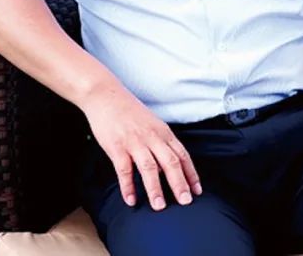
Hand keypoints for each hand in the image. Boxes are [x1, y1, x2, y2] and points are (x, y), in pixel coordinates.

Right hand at [82, 88, 202, 210]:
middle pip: (170, 162)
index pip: (182, 155)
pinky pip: (124, 170)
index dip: (191, 173)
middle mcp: (151, 137)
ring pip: (149, 167)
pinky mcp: (116, 146)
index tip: (197, 190)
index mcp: (162, 132)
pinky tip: (131, 200)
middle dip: (179, 183)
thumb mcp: (152, 123)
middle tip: (185, 202)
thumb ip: (161, 143)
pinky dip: (128, 186)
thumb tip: (166, 167)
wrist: (105, 95)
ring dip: (155, 188)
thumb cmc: (129, 111)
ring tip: (159, 206)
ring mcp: (134, 142)